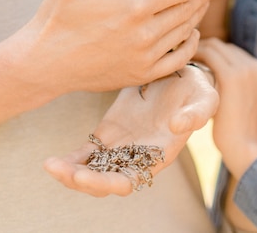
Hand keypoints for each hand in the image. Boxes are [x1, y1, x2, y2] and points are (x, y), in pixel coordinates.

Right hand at [22, 0, 216, 97]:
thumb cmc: (57, 17)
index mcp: (133, 6)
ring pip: (184, 33)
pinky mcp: (141, 75)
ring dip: (197, 15)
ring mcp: (145, 58)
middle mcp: (145, 34)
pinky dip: (190, 46)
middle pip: (187, 10)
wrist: (43, 64)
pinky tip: (192, 34)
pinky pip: (177, 61)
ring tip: (203, 2)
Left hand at [44, 65, 218, 196]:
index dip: (109, 183)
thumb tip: (178, 127)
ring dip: (70, 174)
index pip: (131, 180)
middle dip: (84, 182)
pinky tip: (51, 161)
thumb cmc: (196, 90)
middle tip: (64, 172)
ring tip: (51, 165)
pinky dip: (69, 160)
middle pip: (105, 181)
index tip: (88, 177)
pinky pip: (85, 154)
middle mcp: (137, 157)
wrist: (179, 74)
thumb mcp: (205, 98)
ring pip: (91, 171)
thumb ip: (197, 114)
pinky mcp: (108, 133)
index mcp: (159, 155)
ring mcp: (120, 146)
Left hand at [195, 38, 256, 179]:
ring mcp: (245, 68)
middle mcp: (254, 64)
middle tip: (183, 58)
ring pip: (214, 46)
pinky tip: (184, 66)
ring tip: (182, 61)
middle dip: (201, 48)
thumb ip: (230, 80)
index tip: (194, 58)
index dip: (209, 51)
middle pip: (221, 45)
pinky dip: (195, 56)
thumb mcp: (241, 97)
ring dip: (196, 50)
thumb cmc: (236, 127)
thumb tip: (209, 70)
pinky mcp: (231, 76)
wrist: (244, 147)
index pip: (229, 49)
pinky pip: (209, 55)